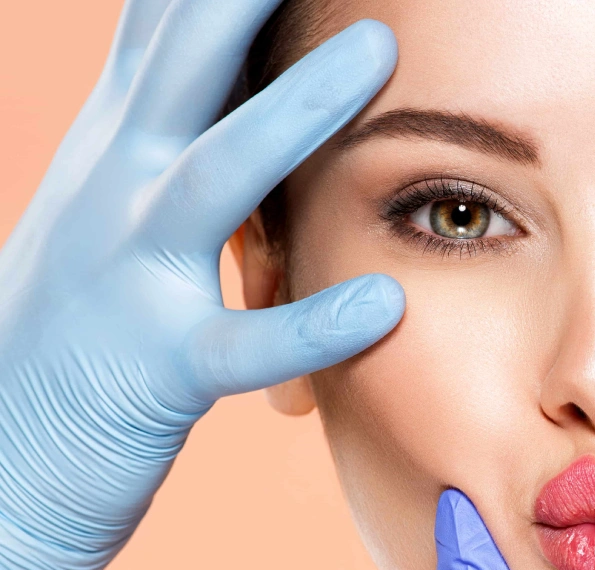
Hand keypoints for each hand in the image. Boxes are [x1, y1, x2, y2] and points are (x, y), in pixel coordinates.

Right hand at [0, 2, 402, 569]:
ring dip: (293, 110)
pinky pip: (238, 347)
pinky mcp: (153, 372)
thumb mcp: (109, 203)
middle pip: (180, 66)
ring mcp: (127, 278)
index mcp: (115, 150)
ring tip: (377, 48)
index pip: (163, 32)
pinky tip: (382, 303)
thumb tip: (208, 52)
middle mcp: (113, 193)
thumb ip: (160, 128)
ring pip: (213, 178)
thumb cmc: (75, 325)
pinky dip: (309, 326)